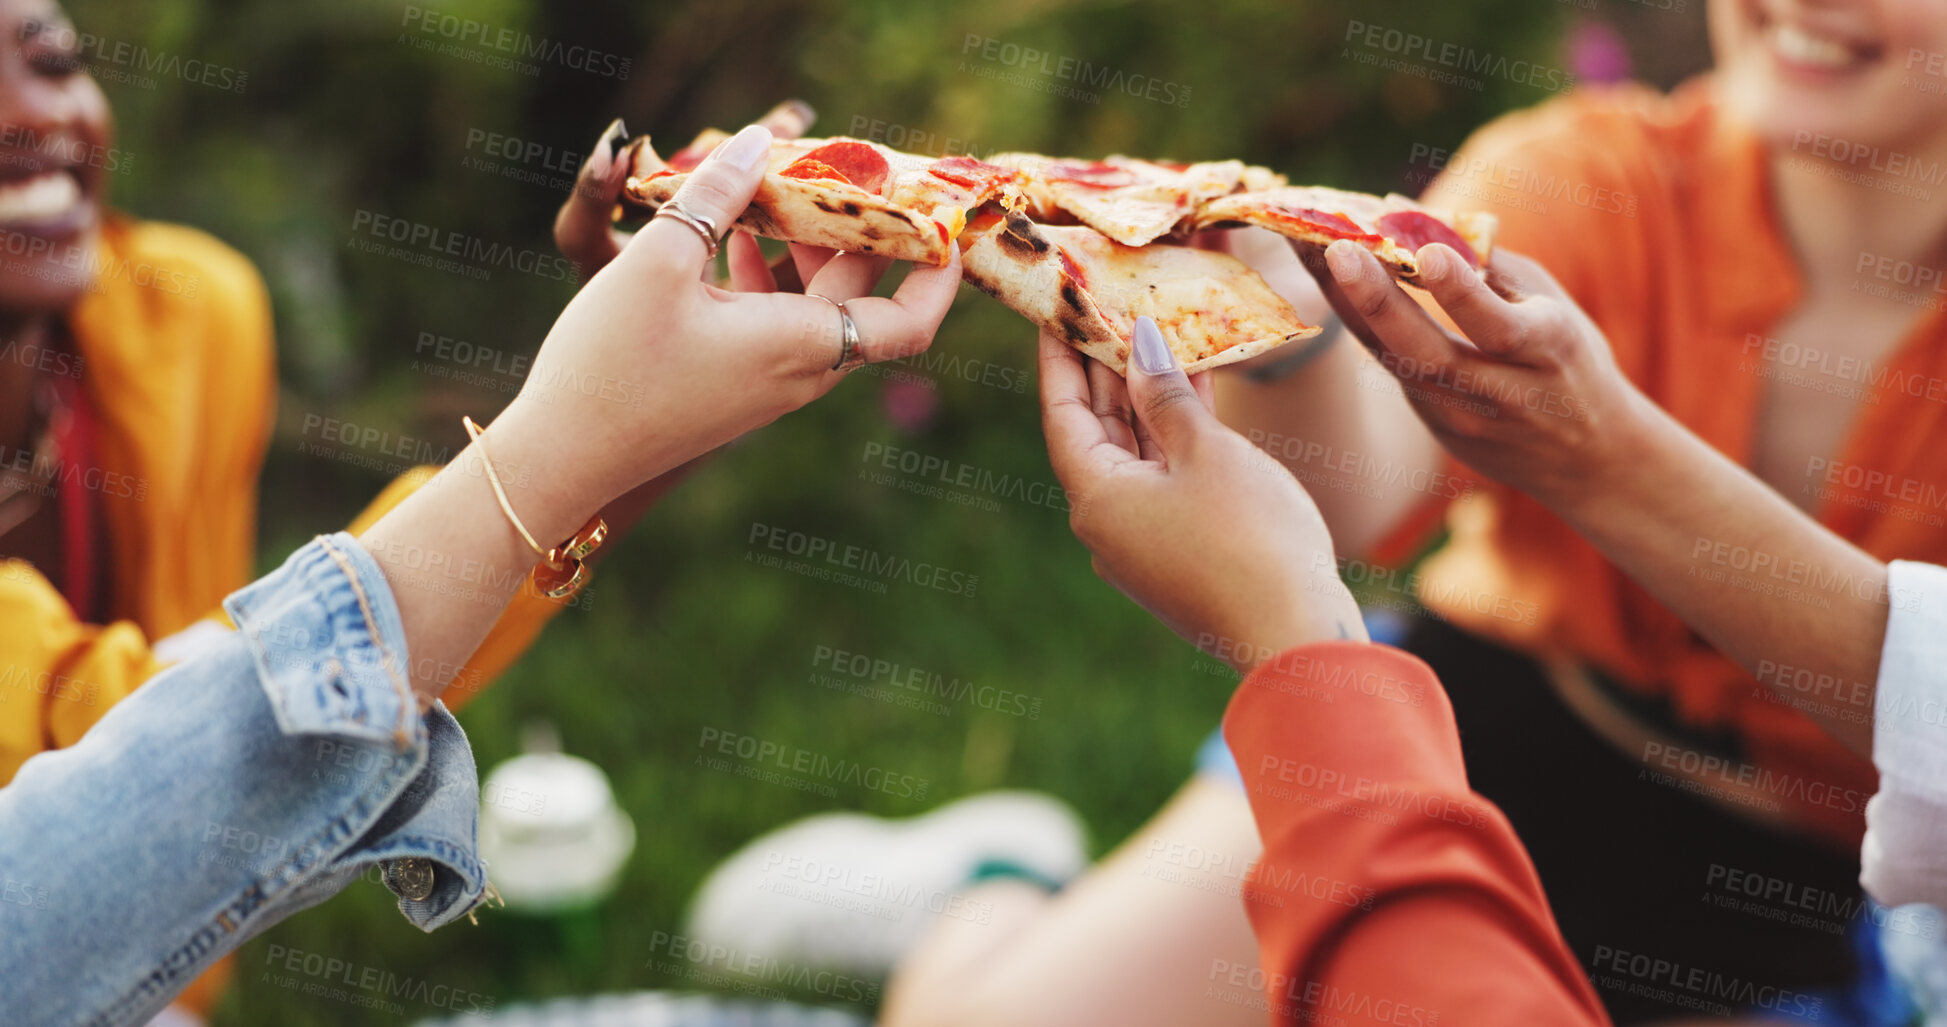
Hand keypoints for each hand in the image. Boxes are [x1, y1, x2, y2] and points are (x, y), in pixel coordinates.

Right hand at [493, 121, 962, 535]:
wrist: (561, 459)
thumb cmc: (610, 365)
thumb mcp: (657, 261)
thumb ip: (714, 194)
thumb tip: (759, 141)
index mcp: (802, 344)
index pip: (911, 319)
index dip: (939, 272)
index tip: (945, 222)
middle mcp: (800, 368)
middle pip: (860, 294)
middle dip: (858, 230)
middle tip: (841, 170)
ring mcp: (768, 381)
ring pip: (815, 304)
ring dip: (805, 247)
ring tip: (775, 190)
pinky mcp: (735, 383)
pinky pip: (776, 320)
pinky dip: (769, 274)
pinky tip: (729, 234)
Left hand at [1040, 316, 1365, 672]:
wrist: (1294, 634)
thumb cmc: (1250, 536)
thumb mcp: (1206, 451)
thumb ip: (1167, 394)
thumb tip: (1138, 342)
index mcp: (1095, 497)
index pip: (1062, 410)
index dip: (1060, 354)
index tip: (1056, 306)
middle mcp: (1107, 521)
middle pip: (1097, 430)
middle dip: (1106, 368)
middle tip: (1109, 304)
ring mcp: (1144, 540)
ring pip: (1137, 452)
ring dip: (1147, 397)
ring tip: (1156, 330)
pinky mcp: (1181, 550)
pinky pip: (1167, 477)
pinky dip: (1176, 434)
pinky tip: (1196, 388)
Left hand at [1319, 239, 1654, 507]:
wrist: (1589, 460)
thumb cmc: (1570, 360)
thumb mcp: (1553, 305)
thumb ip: (1490, 266)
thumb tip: (1418, 216)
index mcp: (1548, 352)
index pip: (1500, 327)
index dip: (1462, 293)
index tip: (1427, 254)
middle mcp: (1501, 392)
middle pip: (1430, 354)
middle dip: (1378, 302)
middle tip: (1335, 251)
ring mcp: (1462, 418)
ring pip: (1396, 362)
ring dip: (1348, 307)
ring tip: (1308, 253)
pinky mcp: (1434, 427)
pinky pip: (1392, 369)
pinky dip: (1360, 324)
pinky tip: (1327, 282)